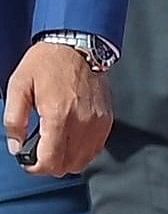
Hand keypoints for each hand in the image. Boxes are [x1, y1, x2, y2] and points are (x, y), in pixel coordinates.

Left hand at [4, 40, 110, 177]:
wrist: (77, 45)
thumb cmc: (46, 63)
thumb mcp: (18, 87)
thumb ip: (14, 120)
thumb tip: (15, 146)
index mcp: (58, 115)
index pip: (51, 160)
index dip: (36, 168)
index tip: (29, 163)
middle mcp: (83, 122)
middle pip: (69, 165)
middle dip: (51, 165)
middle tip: (39, 154)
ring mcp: (98, 122)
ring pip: (84, 160)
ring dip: (68, 160)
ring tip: (55, 149)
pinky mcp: (107, 119)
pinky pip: (96, 148)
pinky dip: (83, 152)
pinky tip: (70, 142)